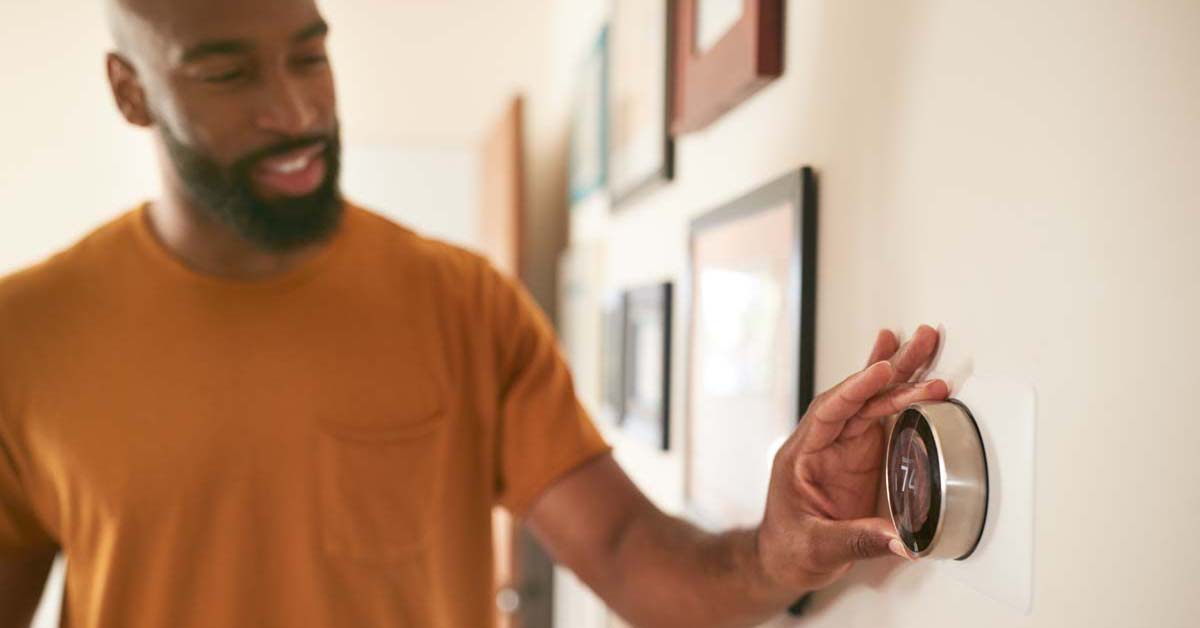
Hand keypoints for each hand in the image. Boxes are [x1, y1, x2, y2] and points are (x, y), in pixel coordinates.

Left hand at [755, 325, 948, 591]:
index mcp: (802, 455)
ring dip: (900, 374)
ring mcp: (842, 447)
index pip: (830, 412)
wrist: (783, 561)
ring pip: (872, 401)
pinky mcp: (860, 456)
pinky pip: (881, 417)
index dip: (856, 389)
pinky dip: (898, 394)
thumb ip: (859, 540)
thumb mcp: (818, 548)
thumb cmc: (788, 550)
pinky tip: (911, 371)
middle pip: (857, 396)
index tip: (881, 370)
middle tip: (921, 340)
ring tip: (925, 343)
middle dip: (889, 367)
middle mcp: (823, 443)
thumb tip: (903, 539)